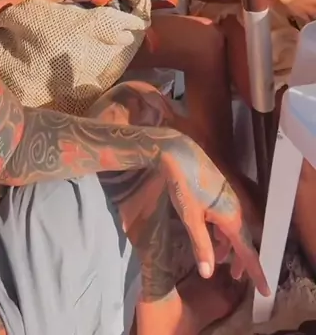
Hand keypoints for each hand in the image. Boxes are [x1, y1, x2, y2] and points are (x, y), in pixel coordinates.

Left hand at [159, 133, 268, 295]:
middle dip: (241, 259)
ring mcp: (228, 198)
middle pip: (243, 239)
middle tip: (236, 278)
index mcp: (231, 217)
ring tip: (220, 259)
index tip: (264, 289)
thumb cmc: (183, 185)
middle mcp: (235, 208)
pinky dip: (222, 231)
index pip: (247, 250)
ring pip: (234, 228)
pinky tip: (212, 235)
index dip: (255, 271)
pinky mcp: (220, 191)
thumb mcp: (190, 218)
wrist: (177, 153)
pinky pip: (227, 218)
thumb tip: (209, 273)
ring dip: (229, 245)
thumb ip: (201, 246)